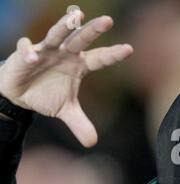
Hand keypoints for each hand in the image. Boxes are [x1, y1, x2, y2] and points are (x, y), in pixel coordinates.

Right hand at [0, 11, 132, 146]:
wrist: (20, 94)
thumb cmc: (47, 95)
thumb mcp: (66, 111)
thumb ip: (80, 123)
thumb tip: (92, 143)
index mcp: (79, 66)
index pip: (100, 58)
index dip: (113, 54)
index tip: (129, 49)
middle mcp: (66, 54)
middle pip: (81, 40)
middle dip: (93, 30)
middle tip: (108, 21)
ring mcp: (46, 51)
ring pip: (57, 35)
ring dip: (65, 26)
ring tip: (76, 16)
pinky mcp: (25, 54)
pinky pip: (27, 49)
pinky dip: (29, 52)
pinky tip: (33, 58)